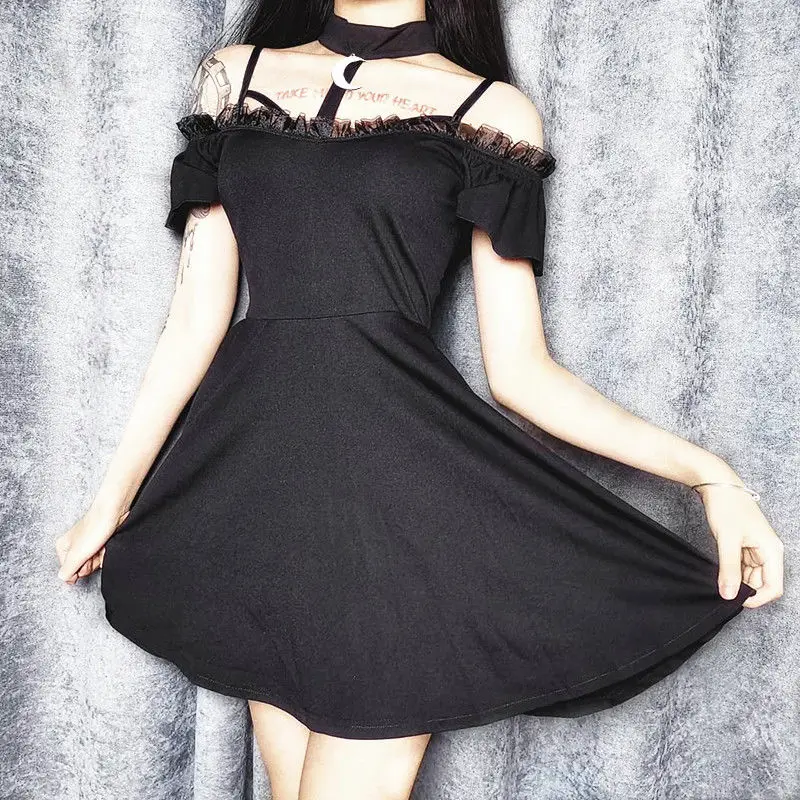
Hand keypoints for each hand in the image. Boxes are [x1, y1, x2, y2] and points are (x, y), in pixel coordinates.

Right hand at [55, 506, 128, 584]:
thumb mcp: (76, 555)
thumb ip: (67, 570)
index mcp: (62, 547)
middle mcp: (73, 545)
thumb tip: (65, 579)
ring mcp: (87, 543)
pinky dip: (107, 551)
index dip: (80, 570)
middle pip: (83, 568)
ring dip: (101, 557)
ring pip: (95, 562)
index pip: (69, 572)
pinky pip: (103, 554)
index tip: (85, 560)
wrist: (113, 512)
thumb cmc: (94, 528)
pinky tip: (108, 544)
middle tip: (94, 551)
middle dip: (92, 563)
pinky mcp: (99, 540)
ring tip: (101, 545)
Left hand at [697, 485, 783, 608]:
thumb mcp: (727, 539)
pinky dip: (732, 570)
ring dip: (736, 580)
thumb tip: (728, 595)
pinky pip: (742, 566)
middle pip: (761, 583)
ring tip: (718, 575)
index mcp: (772, 551)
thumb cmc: (727, 506)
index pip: (773, 588)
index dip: (756, 599)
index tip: (734, 600)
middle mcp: (768, 551)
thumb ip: (729, 569)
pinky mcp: (745, 545)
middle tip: (721, 587)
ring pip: (750, 576)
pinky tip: (719, 568)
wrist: (717, 484)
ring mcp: (757, 549)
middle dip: (743, 589)